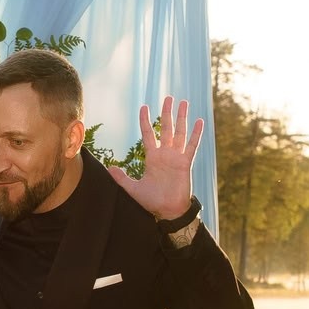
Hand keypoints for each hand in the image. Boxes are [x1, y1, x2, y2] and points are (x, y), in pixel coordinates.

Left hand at [104, 96, 205, 220]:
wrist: (167, 210)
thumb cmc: (152, 200)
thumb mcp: (133, 188)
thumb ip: (122, 178)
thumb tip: (109, 168)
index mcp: (152, 157)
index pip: (148, 134)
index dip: (146, 121)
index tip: (144, 107)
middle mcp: (165, 154)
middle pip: (166, 128)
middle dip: (167, 113)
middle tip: (168, 97)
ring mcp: (176, 157)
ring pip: (180, 133)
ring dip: (182, 118)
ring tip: (184, 103)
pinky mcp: (185, 163)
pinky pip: (191, 146)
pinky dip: (196, 134)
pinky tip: (199, 121)